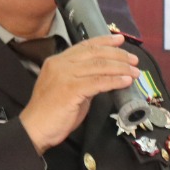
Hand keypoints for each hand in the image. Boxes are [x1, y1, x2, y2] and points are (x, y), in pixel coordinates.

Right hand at [18, 35, 139, 152]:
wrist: (35, 129)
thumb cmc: (52, 113)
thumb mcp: (69, 89)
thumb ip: (83, 79)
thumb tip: (104, 76)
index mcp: (58, 61)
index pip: (85, 46)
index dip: (104, 41)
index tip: (120, 40)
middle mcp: (60, 64)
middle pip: (95, 53)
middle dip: (118, 55)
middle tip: (134, 60)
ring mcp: (65, 75)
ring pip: (99, 66)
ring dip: (121, 68)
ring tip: (135, 72)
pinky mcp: (71, 89)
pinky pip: (98, 82)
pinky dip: (114, 81)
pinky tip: (125, 82)